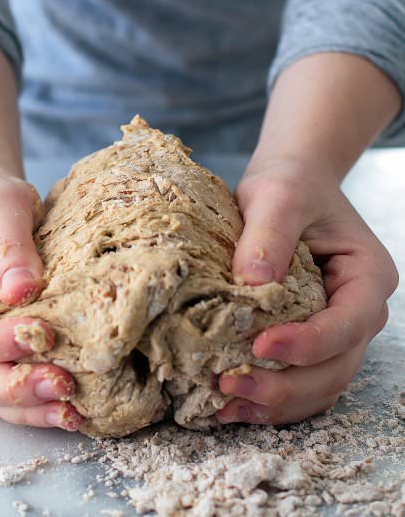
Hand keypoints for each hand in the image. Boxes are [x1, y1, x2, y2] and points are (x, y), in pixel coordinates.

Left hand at [216, 158, 397, 423]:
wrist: (289, 187)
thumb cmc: (290, 186)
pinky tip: (234, 403)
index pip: (347, 324)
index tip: (259, 346)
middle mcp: (357, 311)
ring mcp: (334, 330)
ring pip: (318, 384)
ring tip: (227, 406)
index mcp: (366, 276)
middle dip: (285, 386)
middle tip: (230, 386)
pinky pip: (299, 381)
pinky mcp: (307, 338)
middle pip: (335, 367)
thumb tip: (252, 283)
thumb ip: (270, 235)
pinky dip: (272, 399)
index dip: (307, 343)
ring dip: (276, 403)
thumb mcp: (279, 197)